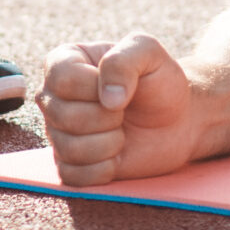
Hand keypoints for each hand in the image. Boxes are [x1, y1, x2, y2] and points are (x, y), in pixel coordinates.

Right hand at [37, 35, 203, 186]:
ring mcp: (59, 132)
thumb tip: (108, 99)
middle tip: (124, 112)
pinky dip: (102, 170)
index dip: (95, 88)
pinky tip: (116, 156)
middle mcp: (54, 96)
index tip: (120, 89)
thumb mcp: (149, 53)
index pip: (62, 79)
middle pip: (62, 115)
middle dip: (106, 119)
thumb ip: (124, 60)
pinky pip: (72, 176)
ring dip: (107, 145)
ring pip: (67, 148)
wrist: (176, 120)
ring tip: (121, 133)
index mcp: (64, 61)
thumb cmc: (159, 81)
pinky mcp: (69, 164)